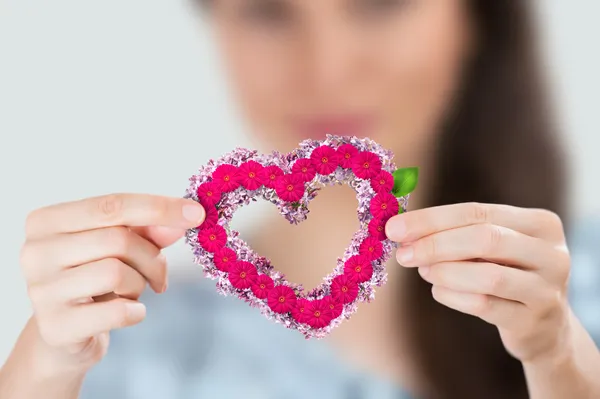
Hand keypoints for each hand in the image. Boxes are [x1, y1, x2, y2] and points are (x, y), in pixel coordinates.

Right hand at [19, 194, 204, 373]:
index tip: (196, 214)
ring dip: (140, 285)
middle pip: (118, 239)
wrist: (67, 333)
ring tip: (132, 293)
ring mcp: (40, 290)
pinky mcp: (55, 326)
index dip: (159, 208)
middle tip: (160, 276)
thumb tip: (183, 217)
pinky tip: (128, 313)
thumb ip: (149, 229)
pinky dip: (135, 312)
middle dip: (152, 258)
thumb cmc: (94, 278)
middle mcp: (35, 251)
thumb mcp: (119, 247)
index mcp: (47, 221)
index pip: (112, 205)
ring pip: (116, 273)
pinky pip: (117, 311)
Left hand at [385, 202, 571, 362]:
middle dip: (435, 244)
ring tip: (422, 270)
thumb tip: (402, 229)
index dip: (432, 219)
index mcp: (540, 224)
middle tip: (403, 253)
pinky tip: (438, 290)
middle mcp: (552, 253)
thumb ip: (456, 232)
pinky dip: (452, 296)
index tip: (395, 228)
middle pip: (485, 239)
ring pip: (487, 276)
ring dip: (444, 271)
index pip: (478, 212)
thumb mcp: (493, 247)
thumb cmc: (507, 273)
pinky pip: (484, 305)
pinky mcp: (533, 322)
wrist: (544, 327)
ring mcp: (547, 290)